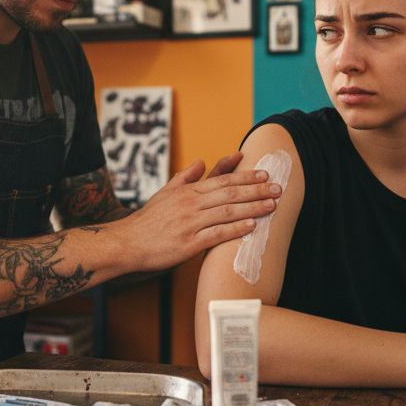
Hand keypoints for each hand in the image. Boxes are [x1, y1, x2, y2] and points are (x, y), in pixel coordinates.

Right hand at [115, 158, 278, 273]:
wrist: (127, 243)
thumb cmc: (148, 220)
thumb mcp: (165, 192)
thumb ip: (185, 177)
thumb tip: (201, 160)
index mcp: (188, 191)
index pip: (222, 179)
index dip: (245, 176)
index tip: (264, 173)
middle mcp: (191, 204)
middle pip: (229, 193)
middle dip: (256, 190)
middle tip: (278, 187)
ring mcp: (190, 223)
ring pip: (227, 212)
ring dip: (252, 208)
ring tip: (272, 205)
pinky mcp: (188, 244)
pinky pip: (217, 234)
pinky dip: (235, 229)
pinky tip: (251, 226)